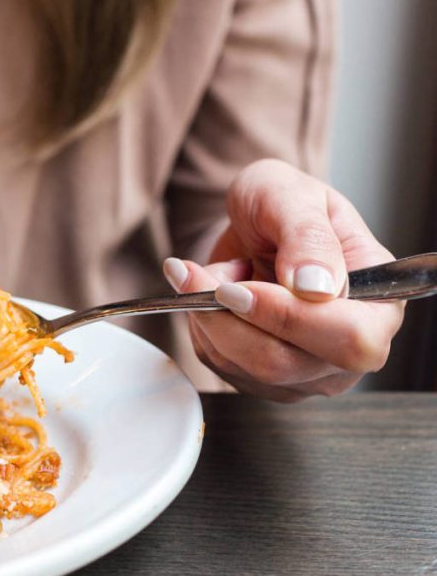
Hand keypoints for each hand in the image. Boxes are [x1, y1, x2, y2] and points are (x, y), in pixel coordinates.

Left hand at [163, 159, 403, 400]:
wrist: (252, 223)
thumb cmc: (282, 205)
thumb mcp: (292, 197)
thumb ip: (308, 237)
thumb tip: (316, 287)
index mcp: (380, 304)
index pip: (349, 338)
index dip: (288, 317)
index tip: (237, 286)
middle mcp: (349, 350)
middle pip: (284, 363)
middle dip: (229, 317)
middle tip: (196, 274)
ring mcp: (306, 371)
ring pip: (243, 366)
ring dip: (208, 315)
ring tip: (212, 272)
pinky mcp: (263, 379)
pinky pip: (220, 363)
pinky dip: (202, 325)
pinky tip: (212, 295)